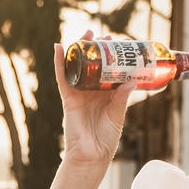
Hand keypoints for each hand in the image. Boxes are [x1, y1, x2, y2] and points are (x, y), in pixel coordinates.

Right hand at [53, 36, 133, 167]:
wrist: (91, 155)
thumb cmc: (106, 138)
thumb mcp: (117, 116)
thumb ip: (121, 99)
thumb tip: (131, 82)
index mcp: (106, 94)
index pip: (109, 70)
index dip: (112, 56)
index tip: (119, 42)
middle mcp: (92, 91)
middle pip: (92, 64)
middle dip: (96, 48)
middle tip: (103, 35)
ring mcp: (79, 93)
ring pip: (77, 66)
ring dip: (79, 49)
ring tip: (86, 34)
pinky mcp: (68, 98)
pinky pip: (62, 77)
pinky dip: (59, 62)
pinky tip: (58, 48)